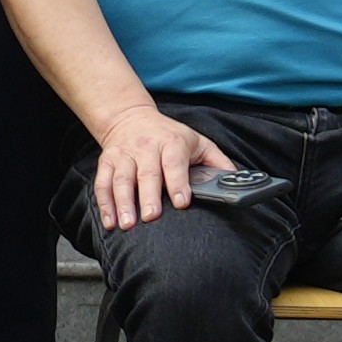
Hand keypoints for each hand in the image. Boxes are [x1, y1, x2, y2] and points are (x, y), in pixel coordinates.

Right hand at [85, 103, 237, 232]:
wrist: (130, 117)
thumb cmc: (169, 135)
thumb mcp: (198, 142)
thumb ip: (219, 162)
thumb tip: (239, 182)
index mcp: (172, 142)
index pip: (174, 163)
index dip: (178, 183)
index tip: (181, 202)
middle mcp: (146, 147)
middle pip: (146, 174)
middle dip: (148, 197)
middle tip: (152, 217)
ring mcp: (124, 154)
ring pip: (121, 179)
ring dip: (122, 203)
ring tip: (126, 224)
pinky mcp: (107, 161)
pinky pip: (102, 183)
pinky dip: (104, 203)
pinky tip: (109, 221)